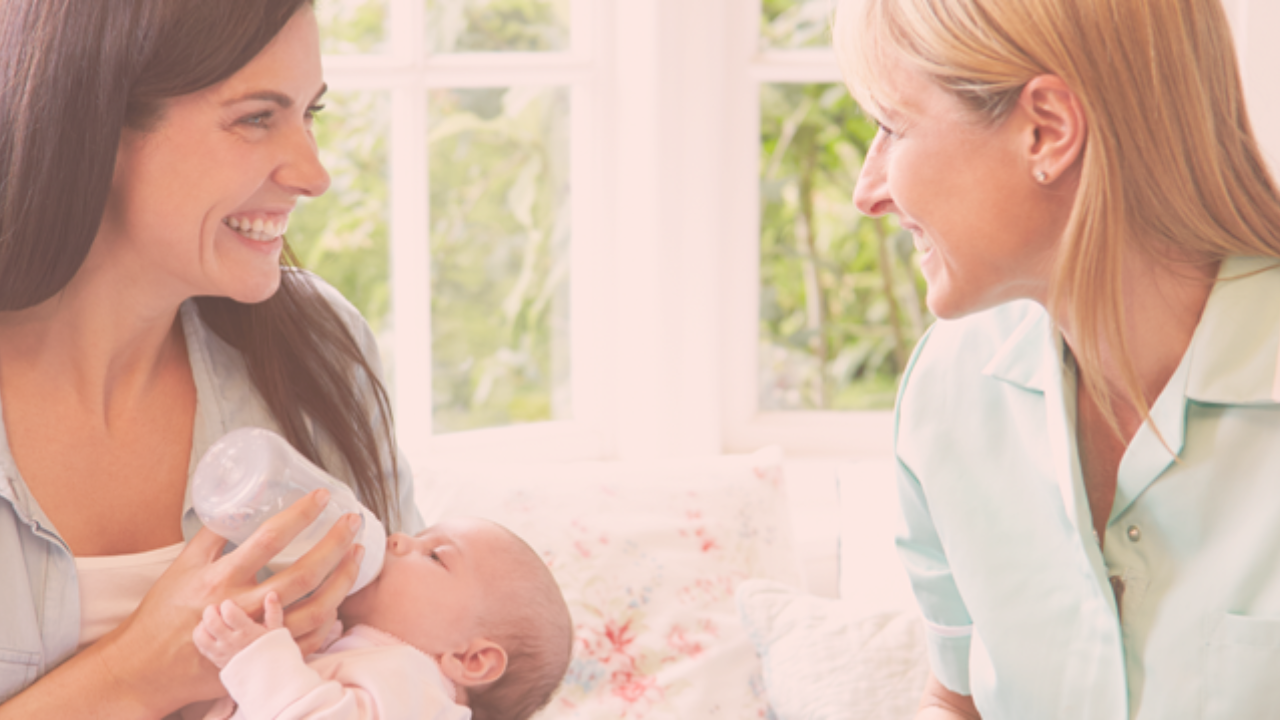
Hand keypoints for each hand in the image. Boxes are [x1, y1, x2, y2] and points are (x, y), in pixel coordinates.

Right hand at [85, 489, 364, 715]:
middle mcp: (241, 608)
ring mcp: (256, 636)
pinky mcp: (262, 657)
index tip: (322, 496)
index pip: (268, 539)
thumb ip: (213, 534)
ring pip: (315, 611)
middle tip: (353, 521)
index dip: (299, 515)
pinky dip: (330, 620)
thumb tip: (238, 501)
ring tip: (356, 555)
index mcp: (220, 579)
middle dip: (335, 544)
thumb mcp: (182, 566)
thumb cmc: (163, 614)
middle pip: (303, 575)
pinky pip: (309, 640)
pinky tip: (339, 599)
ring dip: (342, 581)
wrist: (146, 668)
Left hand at [193, 592, 284, 668]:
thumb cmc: (274, 653)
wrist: (269, 678)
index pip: (229, 612)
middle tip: (217, 608)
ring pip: (202, 634)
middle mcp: (232, 642)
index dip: (227, 604)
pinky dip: (200, 635)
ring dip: (203, 623)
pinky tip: (209, 632)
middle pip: (211, 621)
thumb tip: (271, 594)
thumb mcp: (277, 631)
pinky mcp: (216, 660)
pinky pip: (201, 645)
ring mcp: (222, 652)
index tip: (231, 604)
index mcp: (247, 632)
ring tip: (211, 620)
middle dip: (211, 610)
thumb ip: (273, 611)